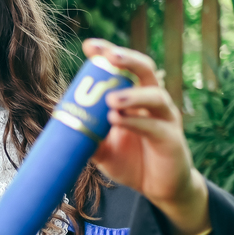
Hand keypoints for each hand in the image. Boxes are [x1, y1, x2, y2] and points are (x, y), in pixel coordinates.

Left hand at [83, 38, 210, 234]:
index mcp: (136, 98)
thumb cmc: (132, 162)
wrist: (159, 189)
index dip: (109, 53)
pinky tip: (118, 120)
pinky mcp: (172, 140)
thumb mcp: (103, 149)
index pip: (125, 68)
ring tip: (110, 99)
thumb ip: (87, 136)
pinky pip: (155, 127)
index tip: (89, 46)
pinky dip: (136, 122)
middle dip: (128, 60)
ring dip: (132, 95)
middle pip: (146, 70)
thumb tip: (61, 125)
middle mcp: (153, 102)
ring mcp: (166, 119)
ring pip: (155, 96)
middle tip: (109, 56)